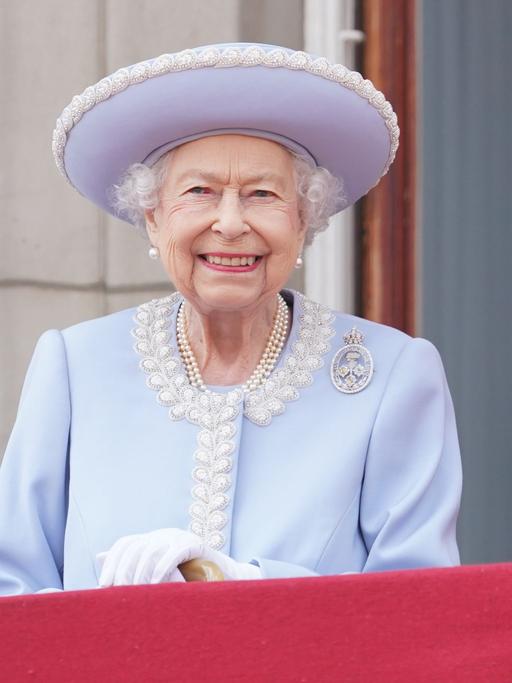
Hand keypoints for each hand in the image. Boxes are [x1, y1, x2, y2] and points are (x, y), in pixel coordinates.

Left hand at [97, 528, 261, 585]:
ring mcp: (179, 536)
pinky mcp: (195, 543)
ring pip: (152, 549)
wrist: (222, 577)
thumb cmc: (187, 578)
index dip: (112, 562)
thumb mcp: (155, 572)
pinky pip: (175, 552)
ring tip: (137, 592)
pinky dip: (164, 567)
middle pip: (135, 546)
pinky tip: (158, 584)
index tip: (103, 585)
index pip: (125, 544)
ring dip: (141, 572)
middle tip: (119, 593)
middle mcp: (163, 534)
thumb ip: (130, 564)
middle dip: (123, 570)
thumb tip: (99, 556)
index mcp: (152, 539)